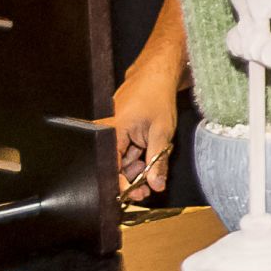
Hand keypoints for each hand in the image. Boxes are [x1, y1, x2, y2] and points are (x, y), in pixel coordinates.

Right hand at [106, 68, 180, 201]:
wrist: (157, 73)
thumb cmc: (158, 96)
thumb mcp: (162, 132)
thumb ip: (158, 160)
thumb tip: (156, 184)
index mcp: (112, 132)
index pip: (111, 167)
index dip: (122, 185)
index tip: (134, 197)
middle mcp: (107, 132)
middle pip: (115, 165)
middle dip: (132, 178)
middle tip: (148, 189)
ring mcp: (114, 131)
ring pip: (121, 158)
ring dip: (137, 168)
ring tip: (152, 170)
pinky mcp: (121, 130)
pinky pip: (125, 149)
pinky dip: (137, 156)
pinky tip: (149, 157)